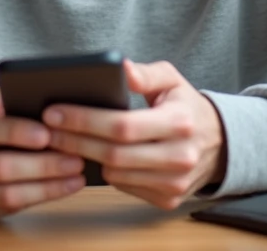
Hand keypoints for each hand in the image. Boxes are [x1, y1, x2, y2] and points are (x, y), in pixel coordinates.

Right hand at [0, 82, 85, 223]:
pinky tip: (56, 189)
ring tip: (75, 176)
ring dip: (46, 188)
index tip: (48, 133)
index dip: (16, 132)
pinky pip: (4, 210)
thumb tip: (15, 101)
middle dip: (43, 165)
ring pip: (6, 196)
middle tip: (75, 157)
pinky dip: (34, 200)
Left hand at [44, 60, 225, 208]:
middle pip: (114, 154)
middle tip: (47, 128)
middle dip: (74, 140)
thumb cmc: (185, 106)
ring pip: (115, 174)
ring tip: (60, 140)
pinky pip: (124, 187)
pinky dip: (104, 172)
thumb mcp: (172, 79)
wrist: (219, 143)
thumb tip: (121, 68)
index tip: (54, 112)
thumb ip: (146, 73)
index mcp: (180, 122)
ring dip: (84, 158)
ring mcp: (175, 182)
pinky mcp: (168, 199)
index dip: (84, 120)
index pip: (122, 125)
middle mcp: (181, 156)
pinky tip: (89, 155)